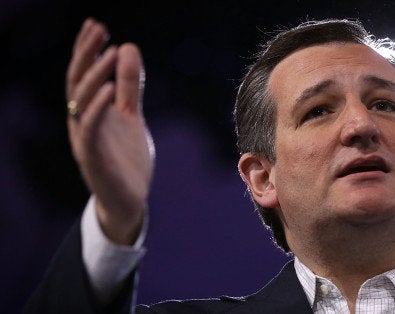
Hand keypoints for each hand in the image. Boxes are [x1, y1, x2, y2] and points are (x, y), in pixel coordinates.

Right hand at [66, 18, 153, 244]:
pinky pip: (91, 128)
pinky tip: (112, 89)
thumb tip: (128, 47)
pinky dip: (99, 107)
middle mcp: (81, 122)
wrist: (129, 200)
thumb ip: (131, 86)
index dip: (87, 50)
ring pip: (82, 101)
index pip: (84, 75)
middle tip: (98, 29)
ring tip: (110, 52)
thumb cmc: (127, 158)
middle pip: (78, 82)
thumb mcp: (131, 115)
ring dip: (95, 75)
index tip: (97, 25)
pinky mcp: (93, 157)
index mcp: (89, 111)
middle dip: (86, 54)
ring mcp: (85, 139)